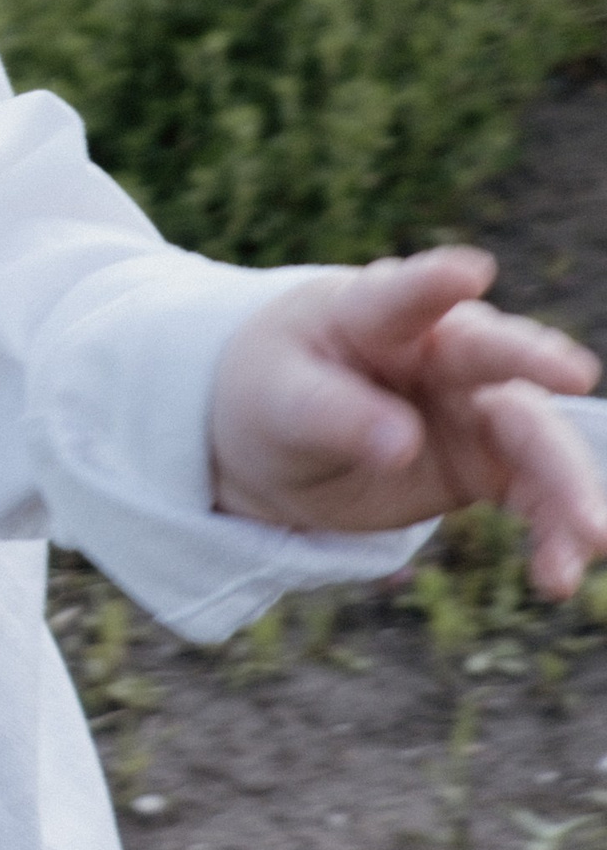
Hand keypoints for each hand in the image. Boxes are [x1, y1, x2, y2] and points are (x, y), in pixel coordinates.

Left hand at [209, 248, 606, 599]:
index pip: (403, 294)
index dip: (432, 282)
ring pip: (535, 436)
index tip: (468, 272)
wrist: (281, 437)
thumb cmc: (274, 393)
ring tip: (589, 539)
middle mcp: (441, 350)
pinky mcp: (489, 461)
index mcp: (374, 315)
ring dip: (567, 484)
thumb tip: (400, 444)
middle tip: (576, 374)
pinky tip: (557, 577)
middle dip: (536, 366)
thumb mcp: (278, 404)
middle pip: (495, 358)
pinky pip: (534, 494)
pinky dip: (552, 532)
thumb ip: (333, 415)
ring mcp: (473, 405)